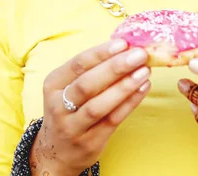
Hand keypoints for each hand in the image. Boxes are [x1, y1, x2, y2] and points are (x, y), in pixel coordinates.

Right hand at [31, 39, 150, 175]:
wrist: (56, 154)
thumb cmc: (69, 109)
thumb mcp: (68, 87)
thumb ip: (91, 69)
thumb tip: (125, 47)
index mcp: (53, 84)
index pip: (78, 64)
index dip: (101, 52)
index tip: (123, 43)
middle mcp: (58, 106)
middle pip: (88, 84)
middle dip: (116, 67)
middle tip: (139, 55)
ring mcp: (73, 127)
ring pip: (99, 105)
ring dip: (125, 86)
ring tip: (144, 71)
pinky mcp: (89, 143)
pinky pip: (112, 120)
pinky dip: (130, 103)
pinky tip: (143, 88)